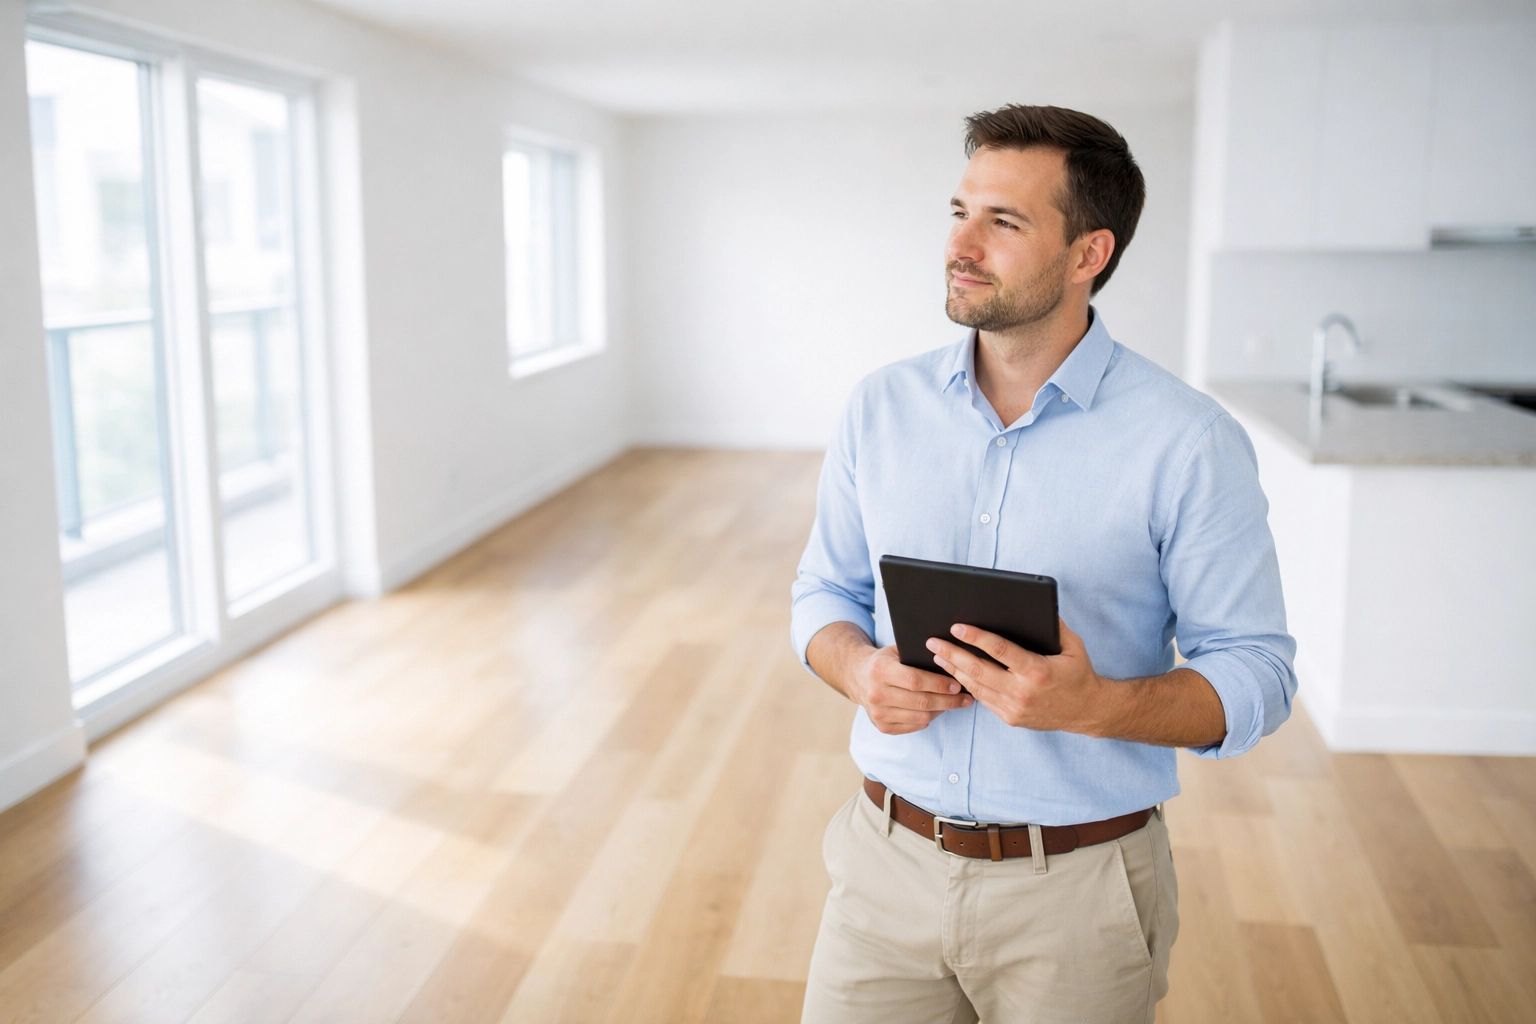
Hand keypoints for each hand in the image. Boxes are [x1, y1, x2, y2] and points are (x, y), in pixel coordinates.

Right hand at [847, 644, 973, 734]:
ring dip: (943, 711)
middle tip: (966, 698)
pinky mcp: (882, 726)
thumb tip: (951, 660)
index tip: (957, 684)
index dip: (939, 684)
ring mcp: (878, 713)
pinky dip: (930, 718)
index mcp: (880, 670)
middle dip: (948, 700)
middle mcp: (876, 694)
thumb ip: (917, 656)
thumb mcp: (896, 651)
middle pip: (921, 701)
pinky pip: (915, 725)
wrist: (857, 677)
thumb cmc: (885, 661)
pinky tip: (938, 710)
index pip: (915, 680)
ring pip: (921, 716)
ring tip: (957, 704)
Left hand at [926, 618, 1108, 733]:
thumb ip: (1054, 626)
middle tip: (933, 641)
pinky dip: (966, 685)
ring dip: (953, 670)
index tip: (957, 627)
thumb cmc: (1078, 673)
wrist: (1086, 711)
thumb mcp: (1073, 646)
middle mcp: (1023, 691)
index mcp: (1038, 671)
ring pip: (975, 687)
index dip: (976, 637)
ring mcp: (1014, 708)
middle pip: (978, 670)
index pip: (1000, 650)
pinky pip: (982, 699)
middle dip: (953, 653)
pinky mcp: (1010, 718)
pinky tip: (954, 673)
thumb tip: (1034, 604)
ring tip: (937, 655)